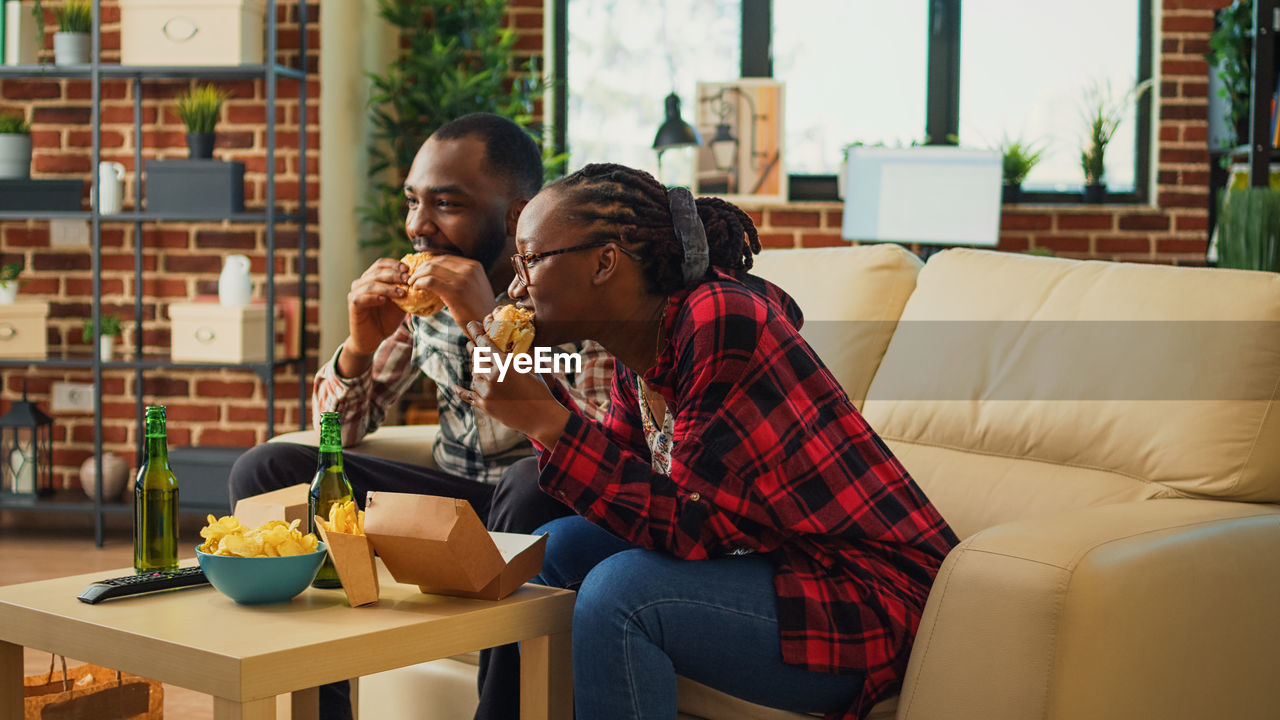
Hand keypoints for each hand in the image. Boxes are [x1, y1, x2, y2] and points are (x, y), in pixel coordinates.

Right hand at [341, 258, 410, 373]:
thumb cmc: (386, 319)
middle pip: (376, 272)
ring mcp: (355, 293)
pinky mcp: (353, 305)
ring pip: (371, 285)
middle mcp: (361, 283)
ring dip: (387, 287)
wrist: (373, 338)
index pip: (380, 264)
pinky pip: (361, 298)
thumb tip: (420, 280)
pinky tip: (384, 300)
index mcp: (372, 278)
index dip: (394, 264)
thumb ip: (404, 291)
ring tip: (401, 293)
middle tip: (407, 279)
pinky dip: (373, 298)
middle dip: (394, 274)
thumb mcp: (399, 303)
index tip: (408, 269)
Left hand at [407, 255, 496, 332]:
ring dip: (417, 276)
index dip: (429, 263)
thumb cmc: (478, 309)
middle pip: (436, 262)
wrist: (489, 326)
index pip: (445, 258)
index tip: (420, 272)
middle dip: (420, 269)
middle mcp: (469, 269)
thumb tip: (438, 273)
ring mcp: (462, 279)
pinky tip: (416, 289)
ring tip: (412, 284)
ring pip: (431, 270)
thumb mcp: (474, 286)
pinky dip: (419, 283)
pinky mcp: (454, 292)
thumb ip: (461, 276)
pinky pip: (430, 282)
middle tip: (412, 278)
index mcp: (474, 265)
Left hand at [456, 320, 569, 448]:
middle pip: (477, 358)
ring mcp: (486, 392)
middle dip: (473, 349)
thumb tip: (514, 344)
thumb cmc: (539, 391)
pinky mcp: (484, 405)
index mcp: (505, 364)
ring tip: (476, 363)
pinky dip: (461, 391)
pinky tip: (454, 387)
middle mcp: (492, 376)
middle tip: (469, 342)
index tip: (472, 325)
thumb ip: (518, 357)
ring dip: (475, 369)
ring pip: (474, 375)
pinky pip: (468, 395)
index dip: (477, 333)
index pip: (485, 344)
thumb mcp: (530, 369)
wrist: (540, 417)